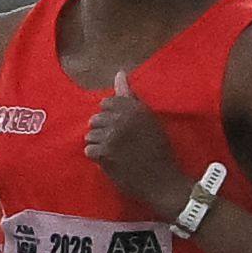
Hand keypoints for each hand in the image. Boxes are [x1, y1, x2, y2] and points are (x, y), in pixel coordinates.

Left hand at [83, 70, 189, 212]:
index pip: (107, 103)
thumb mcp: (149, 120)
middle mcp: (123, 119)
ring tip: (114, 152)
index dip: (110, 116)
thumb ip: (130, 98)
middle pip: (96, 119)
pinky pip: (89, 150)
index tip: (117, 126)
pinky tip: (109, 161)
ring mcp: (112, 137)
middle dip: (103, 130)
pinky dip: (97, 157)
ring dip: (98, 144)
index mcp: (135, 109)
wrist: (161, 179)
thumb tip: (119, 73)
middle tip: (117, 143)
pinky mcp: (105, 154)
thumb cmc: (158, 149)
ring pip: (90, 135)